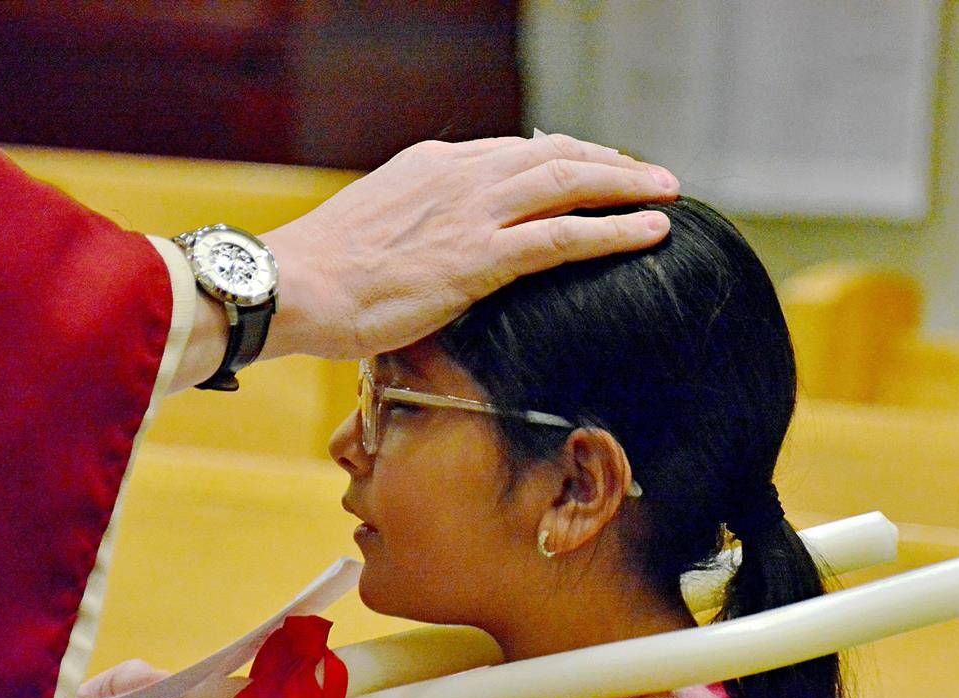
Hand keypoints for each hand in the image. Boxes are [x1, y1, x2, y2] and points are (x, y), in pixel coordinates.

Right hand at [260, 134, 678, 358]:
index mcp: (432, 166)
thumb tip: (440, 246)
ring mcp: (472, 212)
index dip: (565, 157)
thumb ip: (419, 226)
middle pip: (554, 156)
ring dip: (626, 185)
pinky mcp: (479, 256)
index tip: (593, 167)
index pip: (515, 152)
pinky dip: (614, 230)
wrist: (290, 285)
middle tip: (649, 175)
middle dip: (609, 163)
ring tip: (667, 193)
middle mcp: (460, 175)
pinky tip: (651, 231)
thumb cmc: (322, 273)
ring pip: (570, 184)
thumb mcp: (376, 230)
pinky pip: (563, 236)